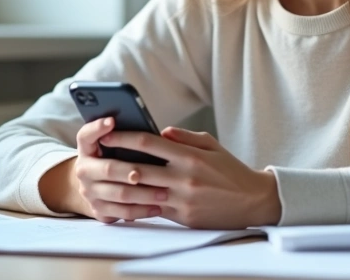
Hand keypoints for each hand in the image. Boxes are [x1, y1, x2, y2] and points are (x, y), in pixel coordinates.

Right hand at [42, 117, 171, 222]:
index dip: (97, 128)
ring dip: (144, 194)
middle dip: (133, 170)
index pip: (85, 135)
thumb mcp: (114, 145)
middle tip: (157, 170)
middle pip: (108, 169)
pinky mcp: (98, 211)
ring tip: (166, 192)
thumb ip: (127, 136)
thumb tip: (157, 131)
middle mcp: (83, 170)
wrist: (97, 186)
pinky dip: (141, 210)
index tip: (112, 120)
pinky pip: (121, 213)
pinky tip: (158, 207)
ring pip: (119, 194)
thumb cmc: (115, 158)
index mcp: (86, 148)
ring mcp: (89, 193)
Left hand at [98, 126, 281, 228]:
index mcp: (190, 156)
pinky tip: (126, 197)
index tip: (107, 134)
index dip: (124, 137)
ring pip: (142, 191)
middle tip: (96, 155)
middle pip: (139, 168)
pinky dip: (139, 202)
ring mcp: (182, 199)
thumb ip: (184, 137)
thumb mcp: (211, 145)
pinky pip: (153, 209)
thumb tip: (160, 131)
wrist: (253, 200)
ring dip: (121, 185)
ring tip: (105, 177)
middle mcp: (184, 178)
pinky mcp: (183, 217)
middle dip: (114, 160)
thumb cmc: (230, 170)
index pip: (148, 143)